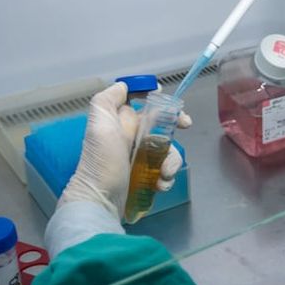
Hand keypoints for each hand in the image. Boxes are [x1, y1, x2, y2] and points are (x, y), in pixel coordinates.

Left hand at [58, 83, 191, 219]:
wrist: (99, 200)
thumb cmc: (101, 161)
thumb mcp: (99, 125)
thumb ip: (108, 99)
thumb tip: (124, 85)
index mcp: (122, 122)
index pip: (144, 104)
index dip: (159, 100)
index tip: (172, 104)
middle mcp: (132, 137)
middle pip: (162, 125)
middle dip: (175, 126)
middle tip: (185, 127)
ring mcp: (140, 158)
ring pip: (167, 149)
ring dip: (172, 159)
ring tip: (164, 173)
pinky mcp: (146, 176)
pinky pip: (165, 170)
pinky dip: (167, 177)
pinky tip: (160, 184)